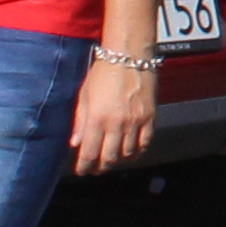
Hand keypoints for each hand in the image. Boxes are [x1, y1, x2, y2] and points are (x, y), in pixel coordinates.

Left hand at [70, 53, 157, 171]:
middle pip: (109, 158)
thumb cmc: (104, 71)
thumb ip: (80, 121)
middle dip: (101, 167)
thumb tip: (75, 143)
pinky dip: (137, 152)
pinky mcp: (150, 117)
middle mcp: (116, 123)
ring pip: (127, 153)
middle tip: (96, 168)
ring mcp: (135, 121)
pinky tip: (130, 152)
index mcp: (97, 118)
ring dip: (118, 160)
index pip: (89, 153)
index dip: (85, 167)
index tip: (82, 171)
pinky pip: (144, 143)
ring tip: (112, 159)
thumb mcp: (85, 95)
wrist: (130, 55)